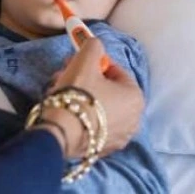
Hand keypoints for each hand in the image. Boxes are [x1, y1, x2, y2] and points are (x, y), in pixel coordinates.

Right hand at [39, 39, 144, 157]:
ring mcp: (120, 137)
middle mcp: (134, 119)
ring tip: (58, 91)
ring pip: (99, 107)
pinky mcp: (104, 150)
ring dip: (81, 96)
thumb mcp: (85, 60)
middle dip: (85, 79)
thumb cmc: (78, 93)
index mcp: (136, 97)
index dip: (94, 63)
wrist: (61, 133)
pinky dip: (82, 116)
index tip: (76, 61)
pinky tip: (65, 111)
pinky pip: (94, 125)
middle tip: (65, 74)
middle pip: (107, 90)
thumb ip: (93, 46)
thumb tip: (94, 43)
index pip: (115, 71)